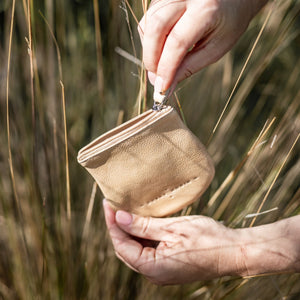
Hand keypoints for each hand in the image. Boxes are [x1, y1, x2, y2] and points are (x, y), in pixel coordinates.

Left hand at [103, 199, 239, 283]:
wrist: (234, 252)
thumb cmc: (208, 238)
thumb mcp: (173, 227)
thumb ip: (144, 225)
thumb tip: (119, 217)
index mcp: (153, 268)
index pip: (121, 245)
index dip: (112, 223)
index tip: (108, 204)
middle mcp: (155, 274)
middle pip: (126, 250)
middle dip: (118, 228)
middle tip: (114, 206)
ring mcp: (162, 271)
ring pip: (136, 251)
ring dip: (129, 232)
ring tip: (124, 211)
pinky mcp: (168, 266)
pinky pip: (147, 252)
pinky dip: (141, 237)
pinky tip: (141, 223)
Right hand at [139, 0, 267, 92]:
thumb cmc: (229, 23)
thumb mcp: (215, 48)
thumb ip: (189, 66)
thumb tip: (165, 86)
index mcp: (206, 8)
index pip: (177, 41)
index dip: (166, 68)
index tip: (162, 88)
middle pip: (155, 28)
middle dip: (151, 59)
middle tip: (157, 80)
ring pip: (147, 25)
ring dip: (149, 51)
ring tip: (162, 65)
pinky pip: (147, 21)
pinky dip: (150, 41)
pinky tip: (162, 50)